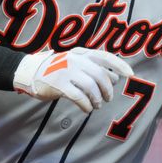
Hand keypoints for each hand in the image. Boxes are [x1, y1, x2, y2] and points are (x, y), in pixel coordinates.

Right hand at [13, 47, 133, 112]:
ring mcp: (66, 71)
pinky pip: (78, 97)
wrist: (30, 71)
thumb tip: (116, 77)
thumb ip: (94, 67)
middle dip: (107, 89)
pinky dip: (86, 105)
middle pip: (99, 75)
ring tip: (96, 105)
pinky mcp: (58, 84)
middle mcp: (75, 59)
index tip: (130, 75)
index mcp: (81, 53)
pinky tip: (87, 109)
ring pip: (90, 86)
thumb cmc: (57, 69)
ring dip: (97, 99)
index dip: (119, 65)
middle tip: (107, 99)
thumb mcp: (75, 63)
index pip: (105, 56)